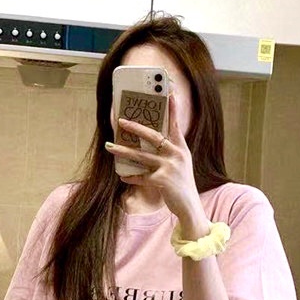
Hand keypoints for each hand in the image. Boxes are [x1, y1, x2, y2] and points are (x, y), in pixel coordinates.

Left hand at [105, 92, 201, 221]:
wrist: (190, 207)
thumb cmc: (182, 186)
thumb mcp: (180, 166)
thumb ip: (169, 154)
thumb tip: (147, 145)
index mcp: (181, 149)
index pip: (175, 125)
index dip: (172, 109)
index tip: (168, 92)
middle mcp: (177, 155)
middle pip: (153, 136)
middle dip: (135, 127)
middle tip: (121, 121)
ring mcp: (169, 167)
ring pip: (141, 156)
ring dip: (123, 151)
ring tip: (109, 146)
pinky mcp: (162, 181)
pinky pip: (141, 176)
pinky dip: (131, 177)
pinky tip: (122, 176)